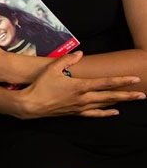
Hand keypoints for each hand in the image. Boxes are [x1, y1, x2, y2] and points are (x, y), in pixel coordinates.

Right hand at [17, 51, 144, 118]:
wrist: (31, 104)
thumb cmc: (41, 86)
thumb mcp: (52, 68)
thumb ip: (68, 60)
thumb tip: (80, 53)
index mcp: (80, 86)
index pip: (106, 83)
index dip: (122, 81)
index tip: (135, 79)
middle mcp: (84, 98)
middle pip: (110, 96)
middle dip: (128, 95)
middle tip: (142, 94)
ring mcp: (80, 107)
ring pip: (105, 105)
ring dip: (120, 102)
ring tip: (133, 100)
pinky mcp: (75, 113)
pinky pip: (95, 114)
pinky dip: (106, 113)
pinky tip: (115, 112)